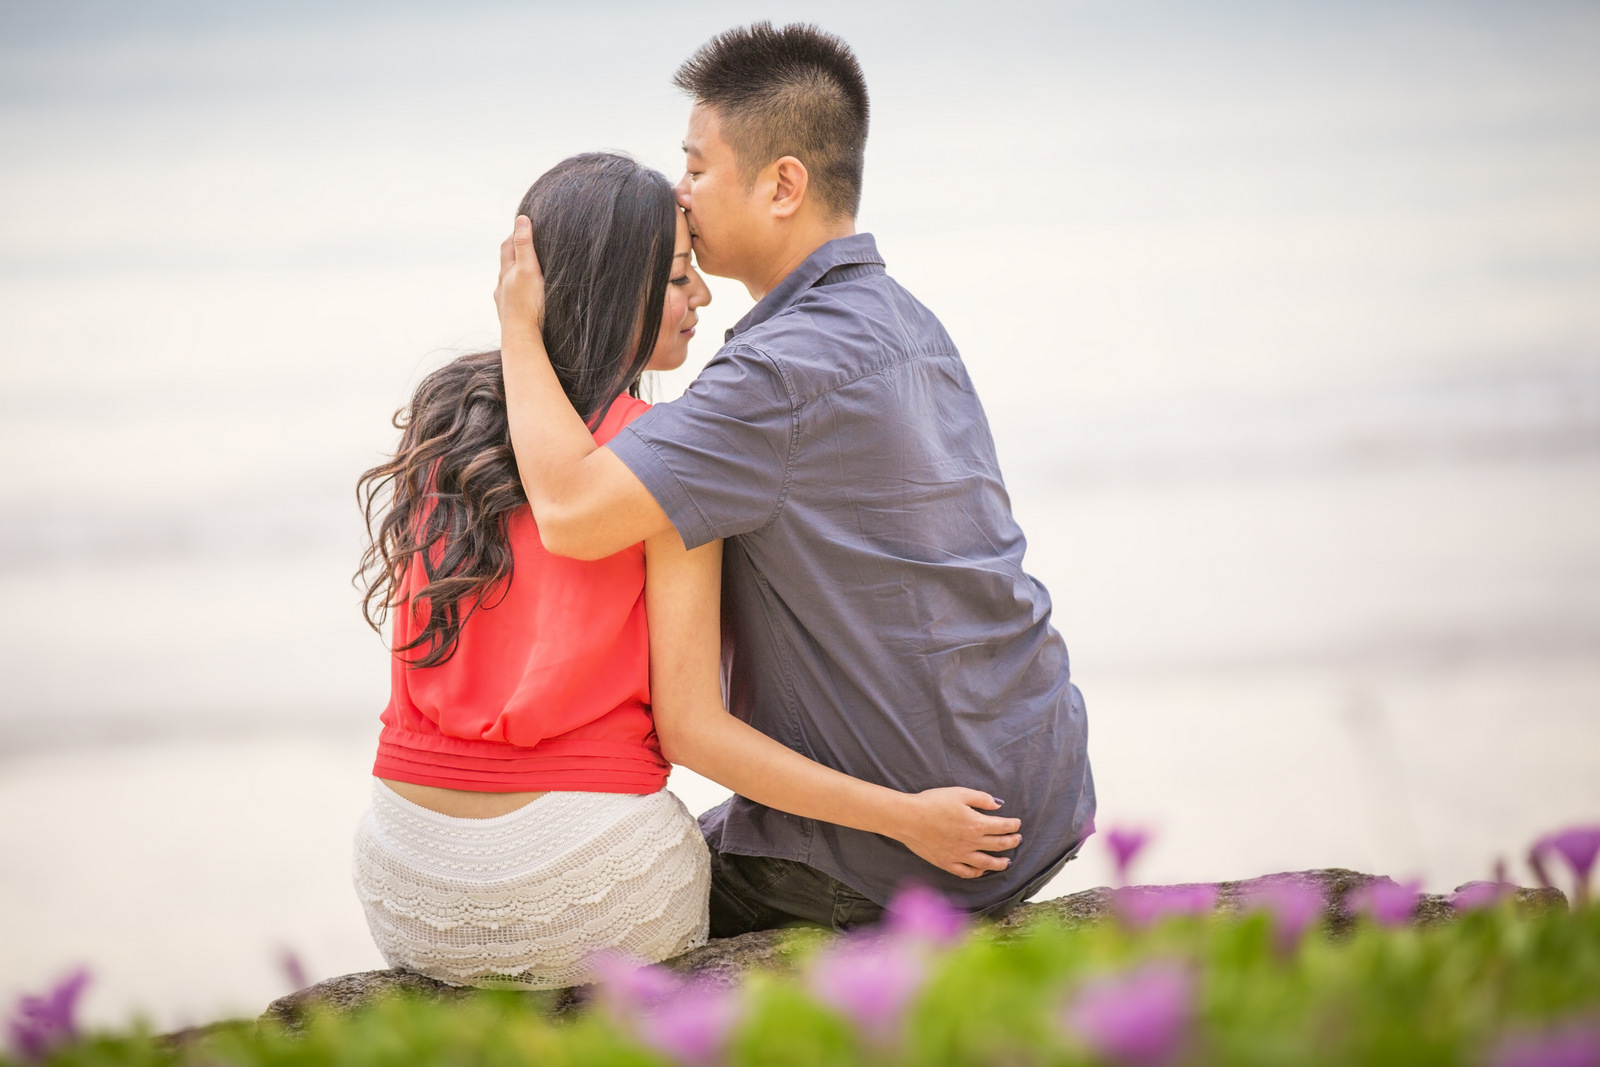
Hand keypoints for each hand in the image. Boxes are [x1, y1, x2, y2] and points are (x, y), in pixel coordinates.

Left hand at [495, 215, 545, 335]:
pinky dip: (519, 292)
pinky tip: (526, 298)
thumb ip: (525, 245)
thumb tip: (521, 219)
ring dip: (516, 274)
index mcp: (506, 272)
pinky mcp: (511, 316)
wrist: (522, 339)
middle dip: (514, 252)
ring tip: (527, 271)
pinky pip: (513, 298)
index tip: (525, 225)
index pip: (507, 245)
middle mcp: (502, 286)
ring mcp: (505, 302)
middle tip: (525, 243)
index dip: (515, 233)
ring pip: (508, 282)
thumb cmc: (527, 305)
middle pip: (506, 263)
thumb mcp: (528, 269)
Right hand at [895, 788, 1021, 878]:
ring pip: (986, 863)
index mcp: (976, 823)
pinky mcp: (947, 863)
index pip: (1002, 826)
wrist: (909, 818)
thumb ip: (981, 799)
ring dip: (1000, 863)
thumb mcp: (960, 793)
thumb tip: (998, 805)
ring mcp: (960, 855)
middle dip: (1011, 842)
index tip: (1017, 824)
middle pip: (998, 845)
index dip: (1012, 825)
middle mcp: (971, 842)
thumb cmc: (933, 802)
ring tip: (1007, 863)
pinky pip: (967, 872)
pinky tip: (982, 871)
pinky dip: (977, 873)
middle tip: (1018, 840)